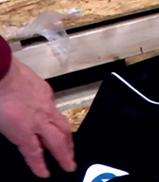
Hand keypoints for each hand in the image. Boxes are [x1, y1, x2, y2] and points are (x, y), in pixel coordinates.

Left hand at [0, 60, 74, 177]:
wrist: (0, 70)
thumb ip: (8, 132)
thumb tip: (15, 137)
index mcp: (23, 129)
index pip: (34, 153)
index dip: (40, 165)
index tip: (45, 174)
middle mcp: (38, 119)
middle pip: (57, 141)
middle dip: (65, 155)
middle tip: (70, 165)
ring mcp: (45, 105)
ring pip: (62, 125)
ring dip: (67, 139)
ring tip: (70, 146)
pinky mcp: (46, 92)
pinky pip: (55, 108)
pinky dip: (57, 118)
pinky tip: (55, 119)